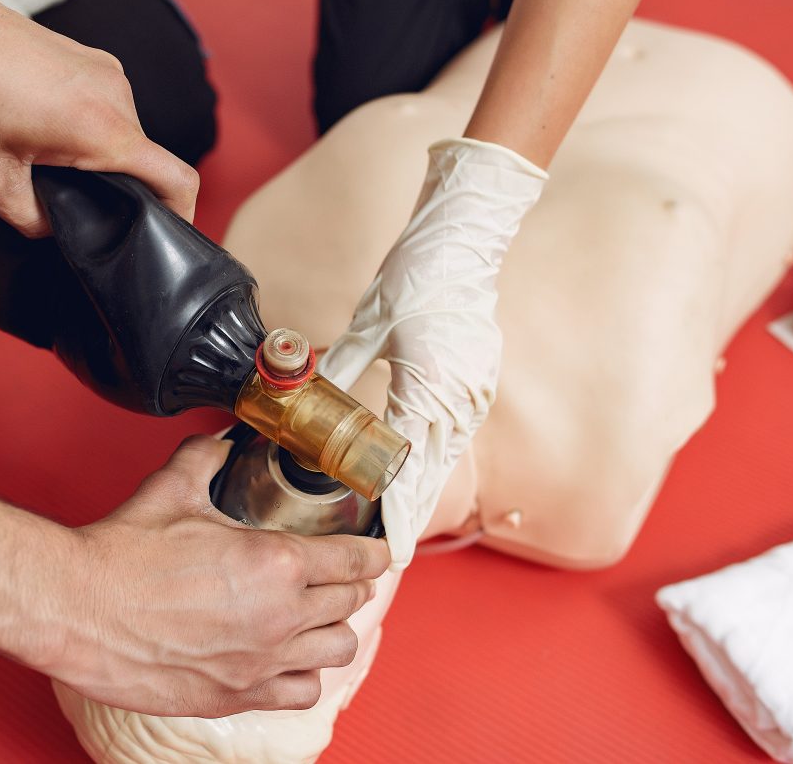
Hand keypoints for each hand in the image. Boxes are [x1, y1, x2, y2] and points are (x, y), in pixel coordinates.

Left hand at [0, 0, 196, 236]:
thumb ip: (34, 221)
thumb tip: (55, 230)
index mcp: (103, 129)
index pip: (177, 179)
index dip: (180, 219)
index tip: (167, 241)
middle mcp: (118, 96)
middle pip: (148, 161)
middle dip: (120, 189)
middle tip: (73, 204)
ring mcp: (109, 74)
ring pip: (125, 136)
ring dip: (97, 158)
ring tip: (45, 161)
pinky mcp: (94, 62)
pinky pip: (108, 111)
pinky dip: (87, 132)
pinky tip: (42, 132)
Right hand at [45, 436, 390, 717]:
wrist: (77, 609)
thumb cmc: (122, 553)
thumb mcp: (172, 489)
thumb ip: (207, 459)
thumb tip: (218, 443)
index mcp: (276, 562)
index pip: (357, 560)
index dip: (374, 551)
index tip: (376, 550)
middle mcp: (281, 617)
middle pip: (351, 602)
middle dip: (351, 584)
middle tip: (338, 574)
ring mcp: (262, 663)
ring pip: (337, 650)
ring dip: (333, 630)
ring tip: (316, 617)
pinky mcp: (237, 696)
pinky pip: (302, 693)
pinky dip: (304, 676)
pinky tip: (288, 660)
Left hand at [318, 138, 546, 564]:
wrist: (465, 240)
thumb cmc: (416, 276)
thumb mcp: (369, 326)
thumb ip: (341, 368)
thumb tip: (313, 394)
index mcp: (427, 387)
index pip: (408, 466)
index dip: (397, 513)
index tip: (390, 550)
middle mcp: (457, 397)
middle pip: (431, 472)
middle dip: (410, 513)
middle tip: (389, 552)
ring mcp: (475, 390)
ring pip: (446, 455)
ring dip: (424, 488)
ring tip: (400, 522)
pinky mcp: (480, 380)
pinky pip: (456, 431)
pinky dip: (437, 456)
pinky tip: (422, 472)